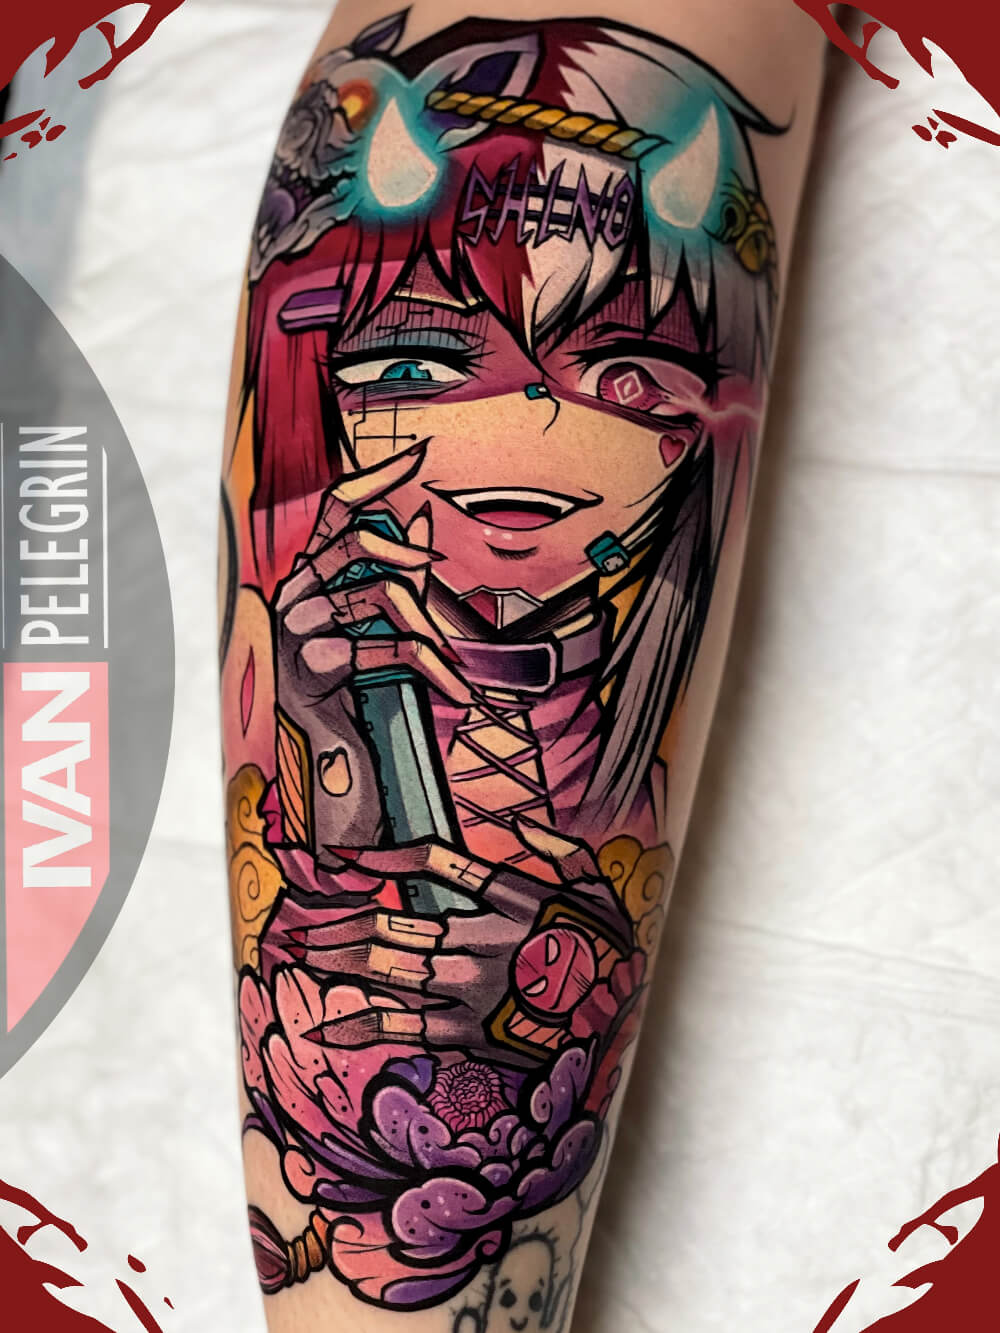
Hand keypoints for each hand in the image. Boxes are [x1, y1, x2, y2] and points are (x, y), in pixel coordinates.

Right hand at [271, 443, 473, 860]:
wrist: (333, 774)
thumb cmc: (357, 696)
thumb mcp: (380, 628)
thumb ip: (396, 575)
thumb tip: (423, 519)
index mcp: (308, 577)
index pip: (333, 510)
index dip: (372, 480)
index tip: (417, 455)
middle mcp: (295, 595)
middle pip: (354, 543)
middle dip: (402, 554)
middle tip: (434, 569)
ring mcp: (297, 632)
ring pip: (378, 595)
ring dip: (430, 629)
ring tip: (457, 665)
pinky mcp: (311, 671)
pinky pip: (383, 648)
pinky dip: (431, 670)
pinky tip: (459, 694)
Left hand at [283, 819, 641, 1067]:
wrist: (624, 1021)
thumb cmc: (610, 949)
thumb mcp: (598, 885)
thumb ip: (560, 851)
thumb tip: (520, 825)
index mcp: (511, 897)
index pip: (437, 863)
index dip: (384, 856)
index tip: (341, 856)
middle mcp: (482, 941)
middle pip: (394, 924)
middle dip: (335, 922)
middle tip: (288, 921)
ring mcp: (471, 990)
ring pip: (388, 971)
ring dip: (335, 960)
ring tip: (291, 952)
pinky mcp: (469, 1035)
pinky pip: (403, 1028)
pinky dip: (360, 1027)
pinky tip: (321, 1027)